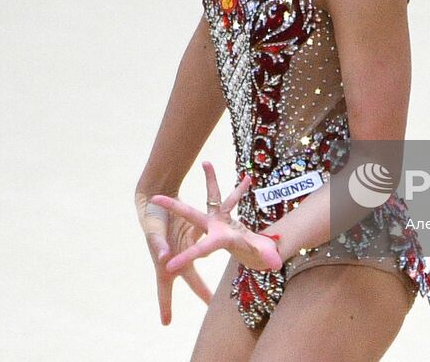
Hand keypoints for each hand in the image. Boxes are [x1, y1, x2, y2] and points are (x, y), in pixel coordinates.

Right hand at [136, 186, 212, 325]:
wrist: (156, 197)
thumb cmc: (151, 218)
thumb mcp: (153, 232)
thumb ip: (159, 245)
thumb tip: (164, 259)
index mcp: (165, 262)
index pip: (164, 288)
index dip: (165, 305)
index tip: (166, 322)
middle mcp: (179, 256)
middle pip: (193, 279)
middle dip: (203, 293)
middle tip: (213, 307)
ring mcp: (188, 245)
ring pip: (203, 257)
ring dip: (213, 262)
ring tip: (226, 281)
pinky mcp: (195, 231)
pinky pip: (209, 234)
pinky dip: (219, 235)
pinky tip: (236, 238)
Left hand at [150, 160, 283, 275]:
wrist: (256, 254)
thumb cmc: (260, 258)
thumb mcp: (263, 258)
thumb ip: (267, 258)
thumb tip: (274, 262)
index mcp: (219, 241)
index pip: (199, 249)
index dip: (186, 257)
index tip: (167, 266)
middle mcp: (214, 228)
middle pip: (190, 214)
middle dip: (173, 207)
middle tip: (155, 198)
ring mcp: (220, 219)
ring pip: (214, 196)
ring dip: (211, 179)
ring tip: (206, 162)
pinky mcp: (228, 213)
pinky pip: (233, 197)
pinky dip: (240, 188)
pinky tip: (246, 177)